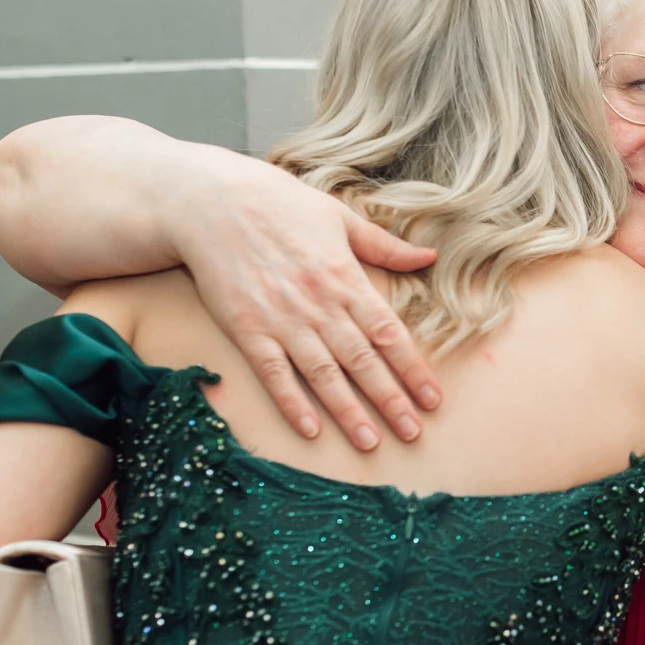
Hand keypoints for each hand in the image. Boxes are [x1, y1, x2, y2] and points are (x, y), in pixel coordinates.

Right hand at [175, 157, 440, 448]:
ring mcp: (282, 320)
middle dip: (390, 400)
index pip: (389, 334)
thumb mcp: (338, 216)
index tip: (433, 399)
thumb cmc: (279, 204)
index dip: (413, 369)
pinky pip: (273, 373)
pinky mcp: (247, 329)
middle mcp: (320, 305)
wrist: (211, 202)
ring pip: (323, 375)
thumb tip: (428, 257)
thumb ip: (383, 245)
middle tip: (413, 434)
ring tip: (370, 443)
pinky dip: (291, 402)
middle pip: (362, 362)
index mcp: (346, 279)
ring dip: (348, 412)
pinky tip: (309, 430)